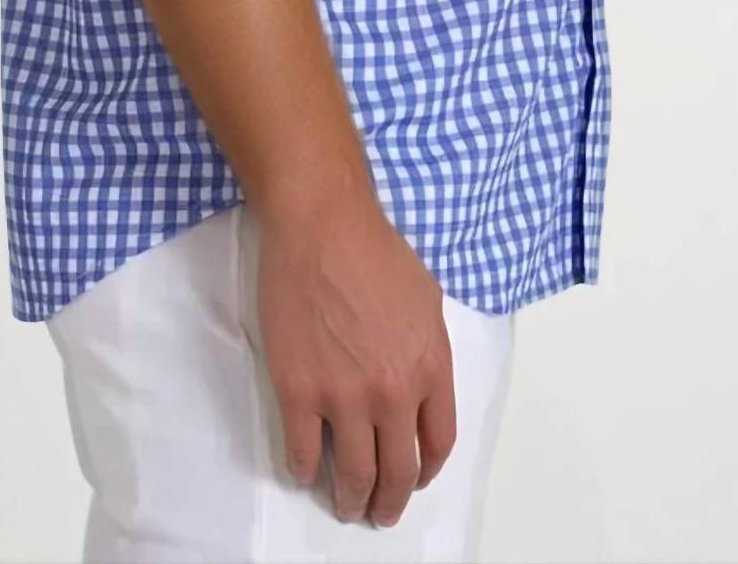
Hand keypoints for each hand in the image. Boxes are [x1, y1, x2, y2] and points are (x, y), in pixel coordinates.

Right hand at [254, 185, 456, 527]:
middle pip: (397, 471)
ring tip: (344, 504)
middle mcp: (393, 392)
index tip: (415, 479)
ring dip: (349, 498)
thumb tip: (418, 382)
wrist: (323, 224)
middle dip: (389, 501)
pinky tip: (304, 470)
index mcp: (430, 367)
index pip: (438, 442)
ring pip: (352, 473)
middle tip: (380, 512)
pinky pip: (302, 451)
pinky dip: (303, 470)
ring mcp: (345, 396)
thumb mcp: (426, 300)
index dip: (427, 470)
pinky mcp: (299, 390)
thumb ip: (427, 349)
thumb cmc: (375, 249)